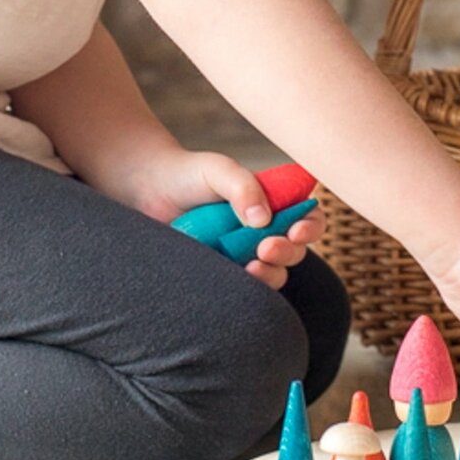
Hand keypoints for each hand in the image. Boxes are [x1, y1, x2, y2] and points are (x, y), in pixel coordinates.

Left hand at [131, 148, 322, 290]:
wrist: (148, 190)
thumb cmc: (189, 174)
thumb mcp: (220, 170)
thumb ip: (244, 187)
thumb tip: (263, 220)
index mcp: (272, 204)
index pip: (307, 217)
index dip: (310, 226)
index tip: (296, 230)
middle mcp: (263, 231)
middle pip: (295, 250)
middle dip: (287, 252)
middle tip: (266, 247)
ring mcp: (243, 254)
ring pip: (274, 274)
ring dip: (270, 273)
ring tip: (251, 267)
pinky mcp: (222, 273)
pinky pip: (244, 289)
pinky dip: (245, 288)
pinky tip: (233, 278)